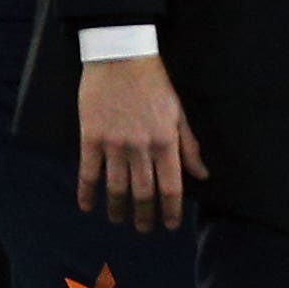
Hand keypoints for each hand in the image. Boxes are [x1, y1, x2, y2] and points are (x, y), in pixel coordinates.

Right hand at [78, 53, 204, 231]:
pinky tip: (87, 206)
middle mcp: (140, 148)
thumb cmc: (155, 84)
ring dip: (117, 208)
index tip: (170, 225)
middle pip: (143, 192)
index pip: (171, 186)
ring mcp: (114, 144)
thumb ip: (189, 147)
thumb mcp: (179, 113)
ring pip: (116, 186)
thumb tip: (202, 175)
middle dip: (145, 215)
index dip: (171, 210)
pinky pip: (88, 171)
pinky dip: (87, 191)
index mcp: (166, 142)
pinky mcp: (90, 137)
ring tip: (119, 221)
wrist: (121, 57)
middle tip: (144, 229)